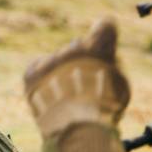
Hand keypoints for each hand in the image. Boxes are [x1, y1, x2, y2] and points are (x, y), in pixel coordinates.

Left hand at [24, 18, 129, 138]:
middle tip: (83, 82)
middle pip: (78, 47)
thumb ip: (111, 68)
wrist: (75, 126)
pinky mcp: (32, 72)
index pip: (105, 25)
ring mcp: (52, 59)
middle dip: (80, 61)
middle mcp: (74, 48)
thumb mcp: (120, 88)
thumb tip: (104, 61)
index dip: (104, 33)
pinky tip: (50, 92)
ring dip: (61, 73)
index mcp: (101, 47)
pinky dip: (42, 78)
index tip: (102, 38)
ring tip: (67, 97)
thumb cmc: (104, 110)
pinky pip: (37, 68)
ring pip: (57, 60)